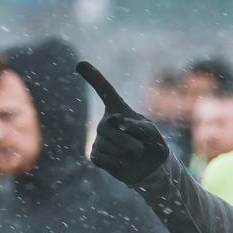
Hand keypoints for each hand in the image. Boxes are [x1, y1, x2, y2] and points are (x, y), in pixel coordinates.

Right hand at [78, 61, 170, 185]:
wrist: (151, 168)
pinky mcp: (96, 155)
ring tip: (133, 157)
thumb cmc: (152, 144)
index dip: (93, 77)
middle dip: (129, 141)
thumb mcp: (151, 132)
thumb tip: (118, 122)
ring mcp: (99, 139)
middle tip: (140, 149)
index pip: (104, 91)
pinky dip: (117, 163)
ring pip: (107, 146)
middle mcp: (105, 122)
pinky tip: (122, 163)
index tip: (80, 64)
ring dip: (126, 155)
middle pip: (108, 127)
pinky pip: (102, 158)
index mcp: (118, 110)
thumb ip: (138, 125)